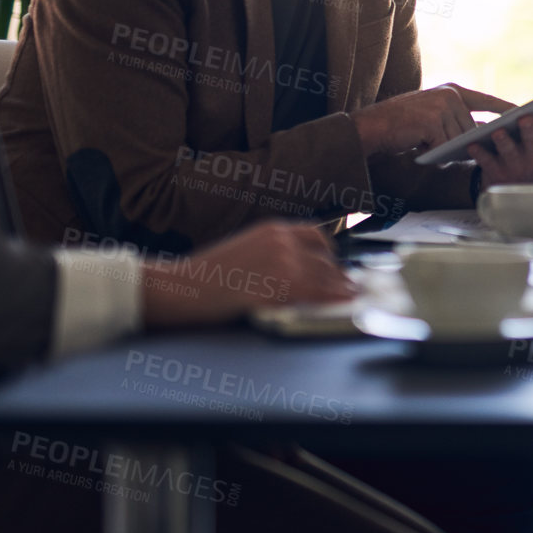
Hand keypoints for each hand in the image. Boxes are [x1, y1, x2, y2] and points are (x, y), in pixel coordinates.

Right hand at [141, 221, 354, 327]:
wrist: (181, 288)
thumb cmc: (205, 276)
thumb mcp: (244, 250)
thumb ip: (272, 253)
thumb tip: (297, 267)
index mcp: (272, 229)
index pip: (316, 235)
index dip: (329, 252)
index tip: (336, 265)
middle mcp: (283, 240)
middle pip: (325, 257)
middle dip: (338, 273)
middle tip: (348, 286)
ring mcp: (285, 261)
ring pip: (327, 274)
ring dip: (341, 287)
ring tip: (351, 296)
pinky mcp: (283, 285)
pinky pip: (319, 292)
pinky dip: (335, 298)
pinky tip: (343, 303)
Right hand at [351, 83, 514, 154]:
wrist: (372, 126)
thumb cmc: (403, 125)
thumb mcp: (432, 115)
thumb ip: (454, 119)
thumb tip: (480, 137)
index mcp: (452, 91)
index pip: (486, 100)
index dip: (504, 108)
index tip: (522, 113)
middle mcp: (450, 95)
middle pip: (471, 128)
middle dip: (462, 142)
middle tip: (441, 144)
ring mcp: (442, 107)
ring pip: (459, 139)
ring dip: (445, 148)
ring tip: (425, 142)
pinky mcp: (433, 121)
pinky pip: (445, 145)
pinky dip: (435, 151)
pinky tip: (420, 145)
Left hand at [468, 98, 532, 187]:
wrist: (517, 189)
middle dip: (531, 130)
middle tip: (526, 118)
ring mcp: (514, 164)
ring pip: (509, 151)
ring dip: (504, 141)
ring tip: (497, 131)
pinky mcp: (494, 170)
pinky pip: (486, 161)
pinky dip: (479, 152)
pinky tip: (472, 143)